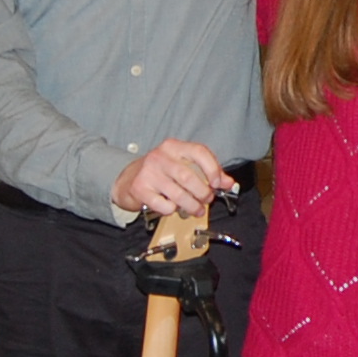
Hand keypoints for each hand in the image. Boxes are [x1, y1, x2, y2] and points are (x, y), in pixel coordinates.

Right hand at [112, 139, 231, 216]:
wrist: (128, 179)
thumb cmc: (161, 172)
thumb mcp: (184, 165)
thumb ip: (208, 172)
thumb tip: (228, 183)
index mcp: (174, 146)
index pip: (199, 152)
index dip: (212, 169)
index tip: (217, 184)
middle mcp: (160, 156)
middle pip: (188, 176)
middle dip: (202, 193)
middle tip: (206, 200)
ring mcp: (148, 172)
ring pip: (178, 193)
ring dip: (192, 205)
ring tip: (196, 209)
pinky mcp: (140, 189)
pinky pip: (163, 205)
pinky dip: (172, 210)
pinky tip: (173, 208)